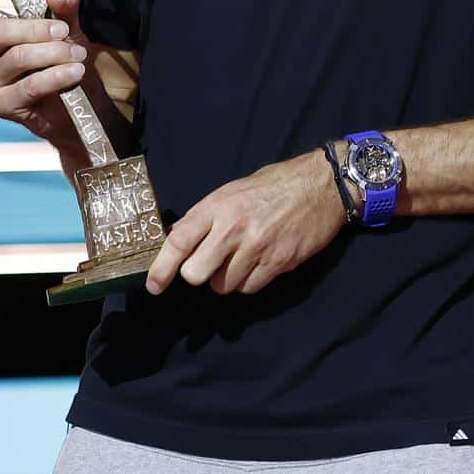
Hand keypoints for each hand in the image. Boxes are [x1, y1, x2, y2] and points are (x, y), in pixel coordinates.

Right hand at [0, 0, 91, 151]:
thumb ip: (65, 5)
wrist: (80, 99)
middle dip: (34, 29)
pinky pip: (30, 85)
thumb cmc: (65, 57)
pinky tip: (74, 72)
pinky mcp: (3, 105)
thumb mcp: (68, 26)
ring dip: (53, 53)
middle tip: (63, 31)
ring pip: (17, 58)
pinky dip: (56, 76)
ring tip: (78, 55)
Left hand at [144, 149, 349, 295]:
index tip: (153, 286)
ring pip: (223, 286)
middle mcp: (233, 228)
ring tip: (241, 258)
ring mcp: (257, 247)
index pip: (179, 241)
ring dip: (226, 279)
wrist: (320, 185)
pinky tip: (258, 263)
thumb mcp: (232, 191)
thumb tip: (176, 237)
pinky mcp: (278, 262)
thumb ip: (205, 216)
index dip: (161, 268)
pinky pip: (249, 288)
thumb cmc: (274, 185)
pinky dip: (249, 282)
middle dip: (199, 275)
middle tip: (209, 265)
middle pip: (196, 273)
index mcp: (217, 206)